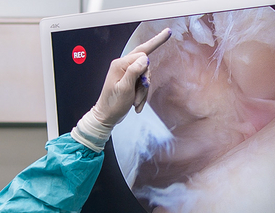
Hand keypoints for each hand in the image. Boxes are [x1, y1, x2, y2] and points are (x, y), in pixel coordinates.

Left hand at [72, 28, 171, 150]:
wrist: (106, 117)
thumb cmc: (112, 105)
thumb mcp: (124, 89)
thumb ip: (134, 72)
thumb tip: (144, 58)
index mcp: (119, 65)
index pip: (142, 54)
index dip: (149, 62)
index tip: (168, 32)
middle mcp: (122, 66)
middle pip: (144, 65)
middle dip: (145, 81)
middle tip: (138, 95)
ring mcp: (125, 73)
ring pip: (145, 76)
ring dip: (143, 92)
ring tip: (135, 102)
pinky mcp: (129, 80)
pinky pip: (142, 84)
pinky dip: (141, 95)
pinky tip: (136, 104)